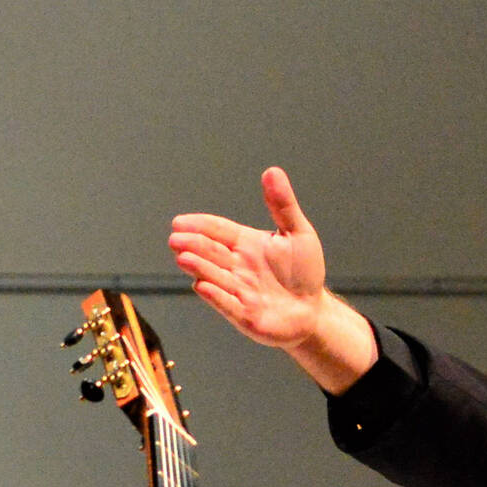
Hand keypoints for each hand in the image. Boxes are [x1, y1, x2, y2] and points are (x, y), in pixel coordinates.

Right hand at [169, 167, 376, 392]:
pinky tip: (202, 285)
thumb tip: (272, 171)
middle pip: (211, 253)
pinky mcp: (244, 315)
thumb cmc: (303, 272)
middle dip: (193, 245)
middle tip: (175, 239)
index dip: (199, 225)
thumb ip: (282, 205)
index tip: (179, 222)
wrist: (311, 310)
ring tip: (183, 257)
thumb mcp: (298, 233)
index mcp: (245, 244)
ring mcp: (238, 291)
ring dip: (199, 267)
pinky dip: (215, 296)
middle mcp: (237, 266)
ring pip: (215, 276)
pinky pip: (227, 304)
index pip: (218, 231)